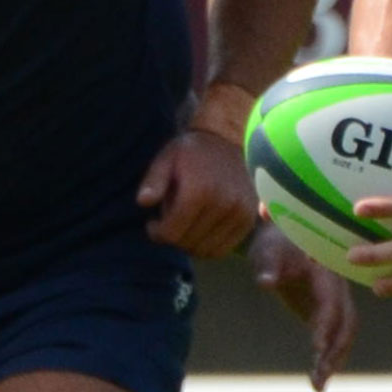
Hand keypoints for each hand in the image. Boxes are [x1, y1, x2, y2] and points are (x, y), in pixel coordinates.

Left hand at [140, 126, 257, 257]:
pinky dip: (208, 246)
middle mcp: (222, 205)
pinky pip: (223, 249)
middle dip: (173, 237)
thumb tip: (143, 202)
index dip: (157, 233)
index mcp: (199, 191)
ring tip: (186, 224)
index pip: (172, 233)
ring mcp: (239, 214)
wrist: (228, 140)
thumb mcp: (166, 159)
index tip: (153, 222)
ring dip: (190, 243)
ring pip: (205, 250)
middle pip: (188, 243)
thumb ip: (153, 181)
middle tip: (169, 221)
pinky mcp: (248, 220)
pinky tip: (201, 230)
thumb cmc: (192, 151)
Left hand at [249, 218, 357, 390]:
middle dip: (336, 351)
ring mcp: (334, 301)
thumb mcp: (266, 252)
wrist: (278, 237)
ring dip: (334, 359)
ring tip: (318, 386)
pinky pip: (333, 336)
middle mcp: (337, 289)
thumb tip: (266, 282)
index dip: (326, 327)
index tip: (318, 350)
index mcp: (326, 274)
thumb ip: (268, 267)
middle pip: (346, 323)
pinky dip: (328, 356)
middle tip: (321, 378)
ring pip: (344, 333)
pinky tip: (318, 378)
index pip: (331, 304)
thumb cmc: (272, 243)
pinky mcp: (325, 311)